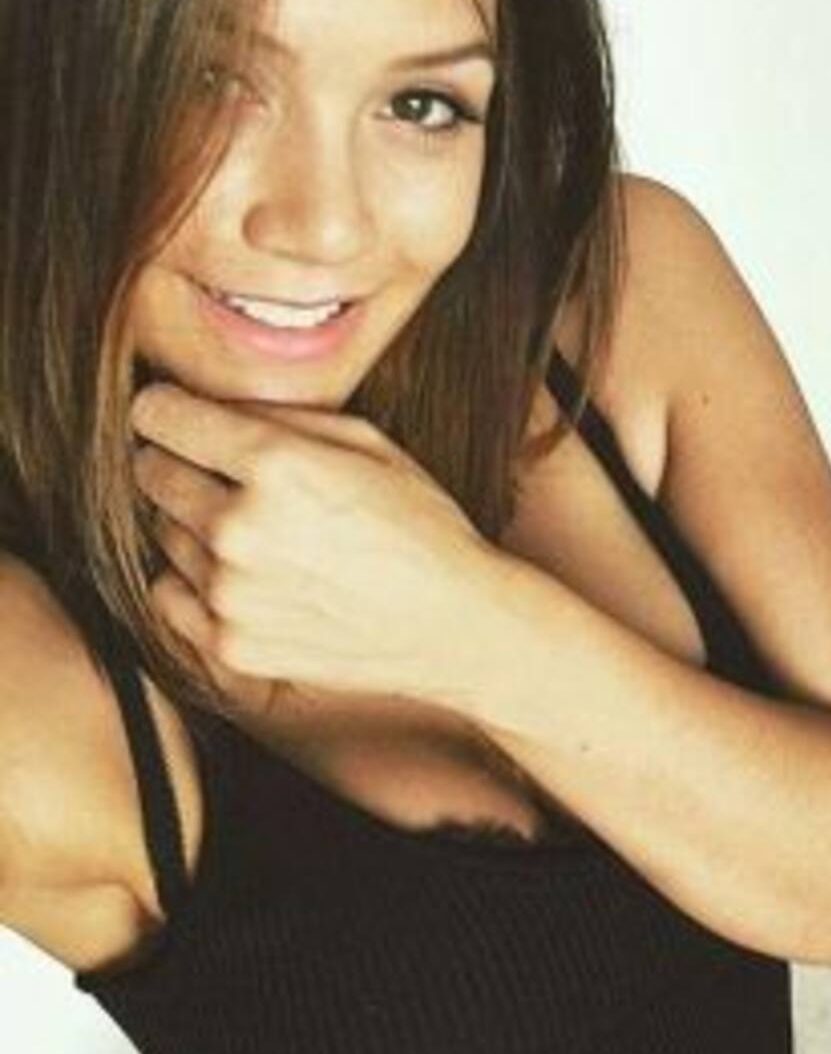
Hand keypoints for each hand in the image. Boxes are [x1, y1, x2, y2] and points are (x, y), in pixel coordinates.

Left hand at [129, 382, 499, 711]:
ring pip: (164, 535)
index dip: (167, 410)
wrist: (456, 625)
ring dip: (195, 527)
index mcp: (277, 466)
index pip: (161, 417)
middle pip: (151, 474)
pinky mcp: (231, 644)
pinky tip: (247, 577)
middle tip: (227, 477)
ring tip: (260, 536)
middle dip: (180, 465)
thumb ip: (284, 417)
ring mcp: (231, 594)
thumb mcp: (371, 443)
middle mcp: (240, 529)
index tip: (177, 417)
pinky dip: (196, 583)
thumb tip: (215, 409)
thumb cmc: (424, 528)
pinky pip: (171, 596)